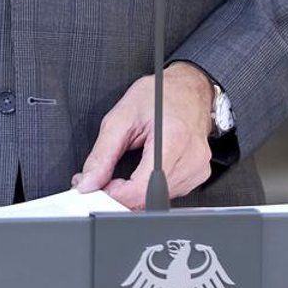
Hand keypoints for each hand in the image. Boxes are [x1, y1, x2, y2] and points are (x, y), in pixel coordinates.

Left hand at [71, 63, 216, 209]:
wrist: (189, 89)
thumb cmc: (160, 95)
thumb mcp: (122, 116)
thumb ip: (102, 154)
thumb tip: (89, 182)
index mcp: (173, 140)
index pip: (142, 188)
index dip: (115, 195)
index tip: (100, 188)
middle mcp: (191, 158)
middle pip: (149, 198)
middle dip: (122, 194)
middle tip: (107, 180)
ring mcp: (197, 168)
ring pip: (158, 199)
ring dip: (136, 192)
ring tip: (127, 169)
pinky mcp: (199, 175)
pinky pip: (170, 193)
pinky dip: (151, 187)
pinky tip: (146, 170)